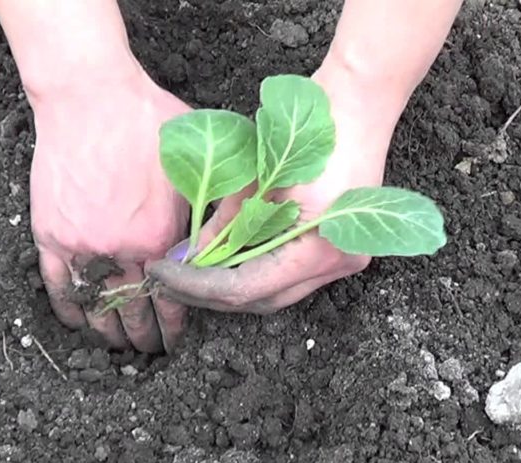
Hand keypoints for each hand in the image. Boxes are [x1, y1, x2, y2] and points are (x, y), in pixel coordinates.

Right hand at [29, 65, 189, 350]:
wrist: (90, 96)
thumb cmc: (148, 122)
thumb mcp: (195, 165)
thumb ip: (206, 211)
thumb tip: (217, 248)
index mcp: (158, 238)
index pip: (170, 300)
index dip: (174, 325)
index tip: (176, 339)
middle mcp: (119, 250)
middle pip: (132, 311)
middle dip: (143, 337)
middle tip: (150, 350)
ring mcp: (80, 245)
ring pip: (94, 305)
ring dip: (106, 332)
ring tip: (117, 346)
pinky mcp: (49, 233)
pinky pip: (57, 284)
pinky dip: (68, 309)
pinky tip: (78, 323)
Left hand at [145, 70, 394, 313]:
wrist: (357, 103)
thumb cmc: (307, 129)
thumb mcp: (254, 177)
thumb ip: (224, 224)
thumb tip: (190, 257)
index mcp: (318, 250)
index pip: (246, 288)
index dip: (199, 285)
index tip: (163, 274)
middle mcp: (337, 265)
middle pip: (263, 299)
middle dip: (213, 293)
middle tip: (172, 278)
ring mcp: (346, 259)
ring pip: (278, 291)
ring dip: (236, 284)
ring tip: (196, 270)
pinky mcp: (343, 248)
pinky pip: (293, 273)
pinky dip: (260, 269)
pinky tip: (230, 257)